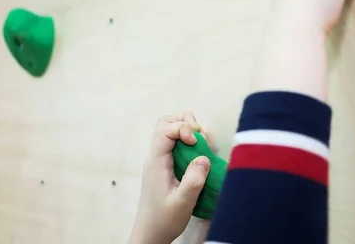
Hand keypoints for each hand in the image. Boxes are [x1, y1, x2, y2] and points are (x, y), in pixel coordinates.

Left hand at [128, 113, 210, 243]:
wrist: (151, 233)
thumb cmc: (164, 219)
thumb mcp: (183, 203)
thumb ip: (193, 181)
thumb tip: (204, 158)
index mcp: (156, 161)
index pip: (165, 130)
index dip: (183, 129)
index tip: (196, 143)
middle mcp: (156, 156)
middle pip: (166, 122)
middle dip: (186, 122)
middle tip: (200, 138)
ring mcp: (159, 158)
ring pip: (170, 129)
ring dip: (188, 129)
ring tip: (201, 145)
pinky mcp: (165, 163)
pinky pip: (174, 141)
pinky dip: (188, 140)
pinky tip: (198, 154)